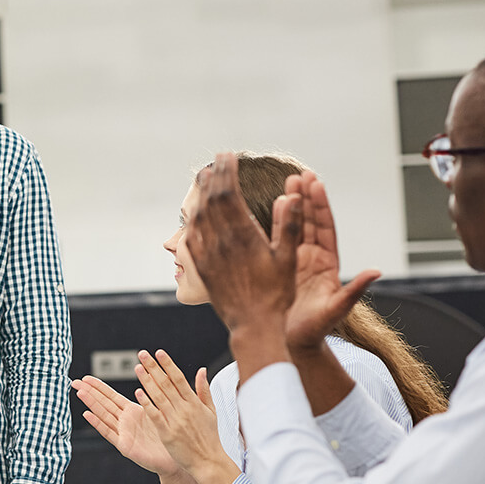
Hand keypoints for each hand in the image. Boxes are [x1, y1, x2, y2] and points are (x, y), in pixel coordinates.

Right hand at [71, 375, 181, 476]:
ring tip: (80, 393)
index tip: (86, 378)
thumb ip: (150, 396)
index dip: (99, 387)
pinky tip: (87, 415)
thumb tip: (149, 375)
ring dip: (91, 404)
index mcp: (132, 411)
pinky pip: (109, 433)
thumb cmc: (167, 436)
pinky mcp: (125, 446)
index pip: (112, 396)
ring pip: (104, 415)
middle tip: (75, 382)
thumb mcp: (157, 412)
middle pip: (103, 404)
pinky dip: (98, 423)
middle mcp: (124, 421)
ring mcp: (123, 433)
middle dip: (90, 392)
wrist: (173, 459)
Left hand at [134, 350, 242, 483]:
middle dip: (153, 367)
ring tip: (138, 368)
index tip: (159, 352)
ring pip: (158, 396)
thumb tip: (202, 370)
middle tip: (143, 354)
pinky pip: (155, 416)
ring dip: (147, 381)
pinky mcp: (167, 433)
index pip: (178, 378)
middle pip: (166, 384)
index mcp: (194, 403)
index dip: (168, 364)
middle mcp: (184, 409)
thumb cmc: (210, 437)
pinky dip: (147, 404)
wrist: (209, 461)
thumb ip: (204, 390)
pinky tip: (138, 393)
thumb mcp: (211, 411)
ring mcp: (175, 421)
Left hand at [186, 152, 301, 339]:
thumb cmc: (275, 295)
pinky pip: (192, 235)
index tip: (229, 156)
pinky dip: (193, 217)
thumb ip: (289, 226)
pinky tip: (196, 212)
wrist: (252, 327)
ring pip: (197, 215)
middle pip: (210, 200)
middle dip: (214, 176)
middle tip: (218, 159)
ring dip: (200, 193)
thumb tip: (292, 196)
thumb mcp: (288, 260)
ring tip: (205, 177)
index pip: (227, 194)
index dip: (226, 172)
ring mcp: (207, 255)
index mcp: (242, 236)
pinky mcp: (201, 267)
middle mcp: (220, 243)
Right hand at [287, 172, 380, 353]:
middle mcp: (313, 257)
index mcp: (328, 263)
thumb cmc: (315, 330)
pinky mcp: (279, 264)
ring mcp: (295, 259)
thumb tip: (376, 271)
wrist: (291, 343)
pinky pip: (277, 238)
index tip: (316, 184)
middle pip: (311, 221)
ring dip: (292, 203)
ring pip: (295, 226)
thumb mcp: (337, 309)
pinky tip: (270, 204)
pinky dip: (275, 221)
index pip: (326, 228)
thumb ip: (354, 291)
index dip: (321, 206)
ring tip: (288, 180)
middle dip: (307, 197)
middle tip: (301, 174)